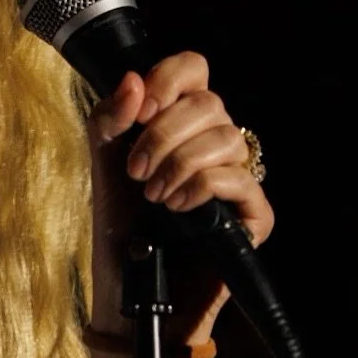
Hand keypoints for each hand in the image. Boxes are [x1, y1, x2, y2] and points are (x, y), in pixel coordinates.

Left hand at [86, 54, 274, 342]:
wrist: (132, 289)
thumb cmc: (122, 228)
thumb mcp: (103, 165)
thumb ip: (110, 119)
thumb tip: (133, 82)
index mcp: (182, 122)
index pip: (193, 69)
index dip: (167, 80)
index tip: (139, 113)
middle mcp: (215, 143)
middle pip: (210, 102)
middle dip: (164, 134)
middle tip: (137, 171)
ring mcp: (238, 177)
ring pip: (226, 137)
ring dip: (179, 165)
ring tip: (155, 196)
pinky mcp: (255, 214)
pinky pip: (238, 178)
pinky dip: (201, 187)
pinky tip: (177, 207)